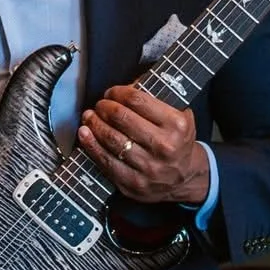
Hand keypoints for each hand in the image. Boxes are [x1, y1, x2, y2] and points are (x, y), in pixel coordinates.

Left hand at [77, 85, 208, 204]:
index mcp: (176, 125)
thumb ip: (156, 99)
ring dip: (95, 124)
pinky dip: (91, 145)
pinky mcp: (133, 183)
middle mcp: (164, 146)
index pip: (137, 100)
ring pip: (111, 139)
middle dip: (104, 107)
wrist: (184, 177)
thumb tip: (126, 86)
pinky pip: (106, 161)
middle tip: (100, 104)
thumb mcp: (179, 116)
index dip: (118, 93)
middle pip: (121, 118)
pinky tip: (85, 134)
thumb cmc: (177, 142)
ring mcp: (148, 167)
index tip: (111, 92)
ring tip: (90, 116)